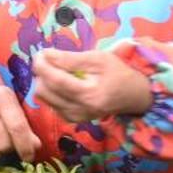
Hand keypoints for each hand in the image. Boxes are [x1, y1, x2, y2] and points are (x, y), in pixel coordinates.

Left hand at [31, 48, 153, 121]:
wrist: (132, 95)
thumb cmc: (117, 72)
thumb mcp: (97, 58)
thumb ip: (70, 58)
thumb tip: (45, 54)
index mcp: (89, 95)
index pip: (56, 81)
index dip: (42, 66)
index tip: (40, 53)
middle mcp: (79, 110)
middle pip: (44, 91)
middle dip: (41, 72)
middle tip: (50, 59)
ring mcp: (74, 117)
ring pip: (43, 98)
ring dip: (44, 81)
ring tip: (57, 70)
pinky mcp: (71, 119)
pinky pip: (50, 103)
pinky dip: (51, 90)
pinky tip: (62, 83)